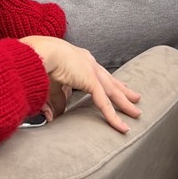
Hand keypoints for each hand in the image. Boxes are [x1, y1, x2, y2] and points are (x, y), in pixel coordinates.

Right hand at [21, 36, 141, 134]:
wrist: (40, 52)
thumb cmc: (41, 64)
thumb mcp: (51, 85)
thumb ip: (57, 100)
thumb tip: (55, 117)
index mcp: (80, 59)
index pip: (99, 73)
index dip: (109, 81)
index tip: (118, 87)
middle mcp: (89, 63)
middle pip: (111, 80)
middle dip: (124, 90)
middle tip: (136, 97)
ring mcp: (92, 70)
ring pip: (113, 91)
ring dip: (125, 103)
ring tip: (137, 113)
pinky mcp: (91, 80)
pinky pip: (104, 102)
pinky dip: (113, 116)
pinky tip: (121, 126)